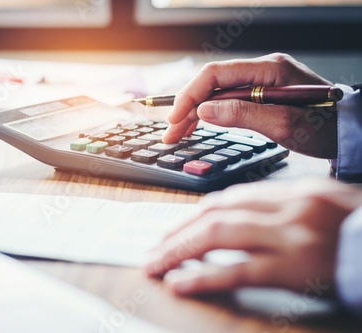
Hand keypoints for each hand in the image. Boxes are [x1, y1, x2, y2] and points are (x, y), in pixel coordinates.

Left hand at [144, 178, 361, 295]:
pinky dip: (204, 276)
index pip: (230, 198)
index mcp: (294, 191)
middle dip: (179, 231)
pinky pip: (239, 270)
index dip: (196, 214)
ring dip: (180, 249)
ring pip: (218, 235)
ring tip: (157, 263)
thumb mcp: (322, 208)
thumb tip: (236, 220)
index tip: (176, 227)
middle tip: (156, 247)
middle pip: (216, 213)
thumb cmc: (359, 232)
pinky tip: (182, 283)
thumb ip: (282, 209)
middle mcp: (289, 207)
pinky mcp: (296, 267)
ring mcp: (292, 236)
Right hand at [162, 53, 336, 158]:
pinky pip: (227, 100)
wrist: (349, 130)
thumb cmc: (325, 128)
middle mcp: (262, 70)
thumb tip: (204, 111)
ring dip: (194, 113)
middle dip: (186, 108)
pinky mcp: (261, 94)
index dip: (189, 96)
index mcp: (269, 69)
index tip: (174, 119)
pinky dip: (210, 114)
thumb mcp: (284, 125)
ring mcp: (261, 81)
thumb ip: (243, 115)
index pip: (215, 75)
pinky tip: (197, 125)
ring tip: (177, 134)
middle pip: (212, 84)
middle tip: (170, 134)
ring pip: (216, 93)